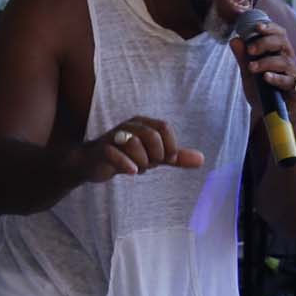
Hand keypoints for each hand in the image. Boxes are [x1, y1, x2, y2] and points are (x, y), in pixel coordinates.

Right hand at [69, 116, 206, 183]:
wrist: (93, 163)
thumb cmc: (127, 156)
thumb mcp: (154, 157)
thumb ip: (175, 157)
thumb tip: (202, 160)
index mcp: (143, 123)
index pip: (164, 127)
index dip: (170, 146)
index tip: (167, 159)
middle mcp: (129, 125)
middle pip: (151, 135)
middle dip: (156, 154)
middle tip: (152, 164)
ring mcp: (114, 137)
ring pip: (134, 143)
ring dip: (141, 162)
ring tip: (137, 168)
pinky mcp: (102, 149)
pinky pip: (116, 154)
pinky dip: (126, 165)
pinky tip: (131, 173)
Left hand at [231, 22, 295, 118]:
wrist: (275, 119)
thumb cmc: (265, 94)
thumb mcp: (250, 76)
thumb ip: (244, 59)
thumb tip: (235, 40)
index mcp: (280, 54)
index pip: (279, 34)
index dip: (270, 28)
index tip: (256, 27)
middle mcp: (290, 61)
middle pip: (283, 43)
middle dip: (265, 43)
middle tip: (250, 50)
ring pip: (285, 61)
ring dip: (266, 62)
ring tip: (252, 68)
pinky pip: (291, 81)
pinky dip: (277, 78)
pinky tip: (266, 78)